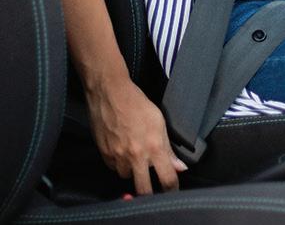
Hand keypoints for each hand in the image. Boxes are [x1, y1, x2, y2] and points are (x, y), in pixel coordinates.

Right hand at [85, 74, 186, 194]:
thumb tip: (179, 166)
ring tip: (135, 156)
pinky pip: (114, 168)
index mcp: (153, 146)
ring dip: (133, 171)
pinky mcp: (104, 155)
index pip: (167, 178)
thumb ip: (168, 147)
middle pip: (144, 190)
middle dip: (149, 192)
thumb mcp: (159, 121)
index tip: (173, 191)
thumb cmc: (136, 102)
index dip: (172, 189)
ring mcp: (118, 157)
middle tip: (152, 185)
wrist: (110, 93)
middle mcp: (135, 155)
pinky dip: (120, 163)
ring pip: (127, 177)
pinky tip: (123, 149)